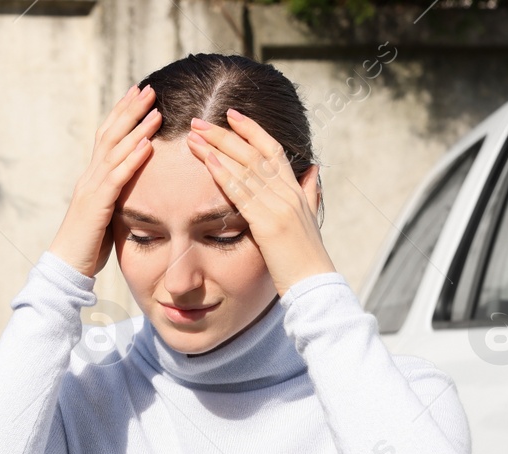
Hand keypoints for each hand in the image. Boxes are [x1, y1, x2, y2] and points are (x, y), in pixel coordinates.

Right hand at [47, 84, 161, 277]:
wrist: (66, 266)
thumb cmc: (88, 247)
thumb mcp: (106, 216)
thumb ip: (117, 199)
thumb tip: (134, 191)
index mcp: (91, 179)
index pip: (106, 138)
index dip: (122, 115)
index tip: (138, 95)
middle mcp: (89, 177)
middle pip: (109, 135)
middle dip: (129, 110)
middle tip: (147, 88)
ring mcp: (90, 189)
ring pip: (114, 150)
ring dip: (136, 128)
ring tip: (155, 110)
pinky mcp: (96, 205)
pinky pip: (116, 177)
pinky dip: (132, 158)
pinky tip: (147, 143)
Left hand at [184, 108, 335, 295]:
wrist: (314, 285)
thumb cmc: (305, 258)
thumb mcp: (309, 220)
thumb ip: (309, 193)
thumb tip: (312, 170)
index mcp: (297, 190)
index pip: (273, 150)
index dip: (252, 130)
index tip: (231, 115)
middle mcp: (288, 192)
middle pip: (254, 152)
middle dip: (225, 134)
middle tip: (199, 121)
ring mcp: (280, 206)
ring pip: (245, 166)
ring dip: (217, 147)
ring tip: (194, 135)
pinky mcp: (268, 222)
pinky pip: (242, 192)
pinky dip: (223, 173)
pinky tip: (207, 160)